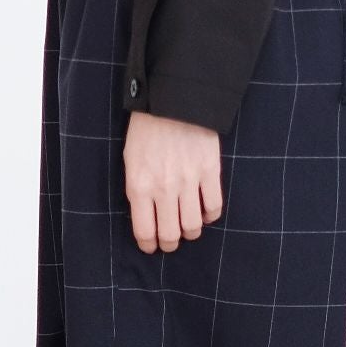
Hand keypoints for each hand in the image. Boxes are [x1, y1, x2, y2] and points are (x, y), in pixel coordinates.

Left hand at [123, 110, 223, 253]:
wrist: (173, 100)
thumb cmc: (147, 129)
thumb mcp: (131, 160)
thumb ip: (138, 189)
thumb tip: (147, 215)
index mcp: (139, 186)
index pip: (144, 231)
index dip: (149, 245)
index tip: (151, 246)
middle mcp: (164, 189)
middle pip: (170, 234)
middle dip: (170, 243)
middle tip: (171, 241)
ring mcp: (189, 181)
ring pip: (193, 226)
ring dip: (191, 232)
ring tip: (188, 228)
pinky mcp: (210, 172)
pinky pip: (214, 207)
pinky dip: (210, 216)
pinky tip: (205, 212)